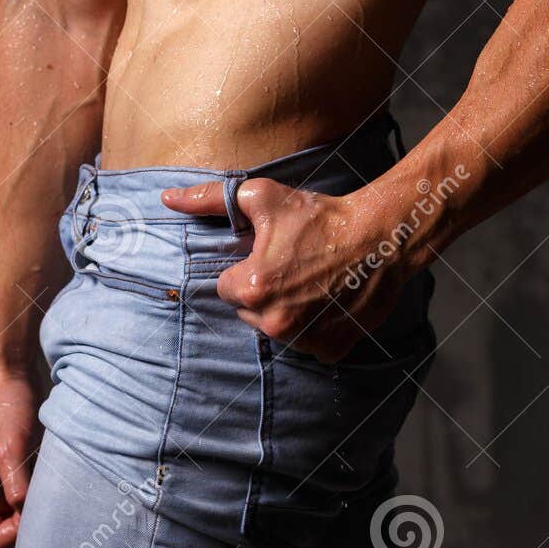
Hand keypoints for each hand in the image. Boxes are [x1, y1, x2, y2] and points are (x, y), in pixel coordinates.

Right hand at [0, 373, 39, 547]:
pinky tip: (54, 479)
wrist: (7, 374)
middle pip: (7, 535)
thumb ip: (16, 485)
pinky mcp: (14, 475)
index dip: (16, 534)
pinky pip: (29, 500)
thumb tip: (27, 517)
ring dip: (38, 509)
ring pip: (21, 519)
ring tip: (52, 487)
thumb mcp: (9, 447)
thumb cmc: (2, 406)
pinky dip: (42, 496)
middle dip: (30, 524)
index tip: (36, 509)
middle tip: (52, 502)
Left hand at [160, 177, 411, 363]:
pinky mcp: (330, 350)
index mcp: (251, 289)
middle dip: (265, 292)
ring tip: (314, 282)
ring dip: (289, 311)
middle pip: (250, 312)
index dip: (247, 268)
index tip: (270, 255)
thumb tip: (167, 199)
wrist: (381, 236)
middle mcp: (274, 322)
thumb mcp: (262, 197)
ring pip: (279, 329)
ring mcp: (304, 341)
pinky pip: (310, 344)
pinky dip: (317, 328)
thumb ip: (209, 200)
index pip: (228, 287)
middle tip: (294, 266)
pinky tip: (329, 301)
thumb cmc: (321, 216)